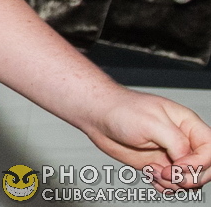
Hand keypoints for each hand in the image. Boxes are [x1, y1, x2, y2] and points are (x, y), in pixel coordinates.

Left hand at [83, 90, 210, 191]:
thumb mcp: (152, 122)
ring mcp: (171, 155)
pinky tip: (149, 174)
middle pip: (205, 169)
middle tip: (165, 174)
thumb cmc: (122, 111)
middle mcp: (183, 141)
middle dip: (189, 178)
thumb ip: (176, 141)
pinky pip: (172, 185)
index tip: (177, 166)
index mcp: (188, 125)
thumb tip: (186, 161)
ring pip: (189, 180)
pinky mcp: (158, 165)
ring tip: (154, 172)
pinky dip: (163, 186)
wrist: (98, 116)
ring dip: (173, 183)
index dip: (199, 163)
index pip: (210, 150)